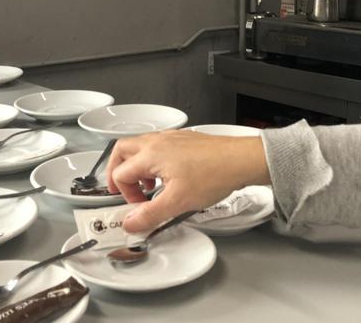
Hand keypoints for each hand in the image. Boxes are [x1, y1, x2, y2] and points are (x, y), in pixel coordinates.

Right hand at [106, 130, 269, 231]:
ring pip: (141, 147)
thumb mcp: (178, 202)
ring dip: (137, 167)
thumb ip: (150, 214)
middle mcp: (158, 141)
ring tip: (149, 185)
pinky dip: (155, 161)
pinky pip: (159, 146)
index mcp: (150, 154)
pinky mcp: (185, 139)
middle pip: (122, 151)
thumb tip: (131, 223)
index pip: (120, 173)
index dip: (125, 195)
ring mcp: (172, 138)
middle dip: (118, 171)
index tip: (139, 209)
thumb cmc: (215, 174)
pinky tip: (169, 177)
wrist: (242, 160)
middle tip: (123, 189)